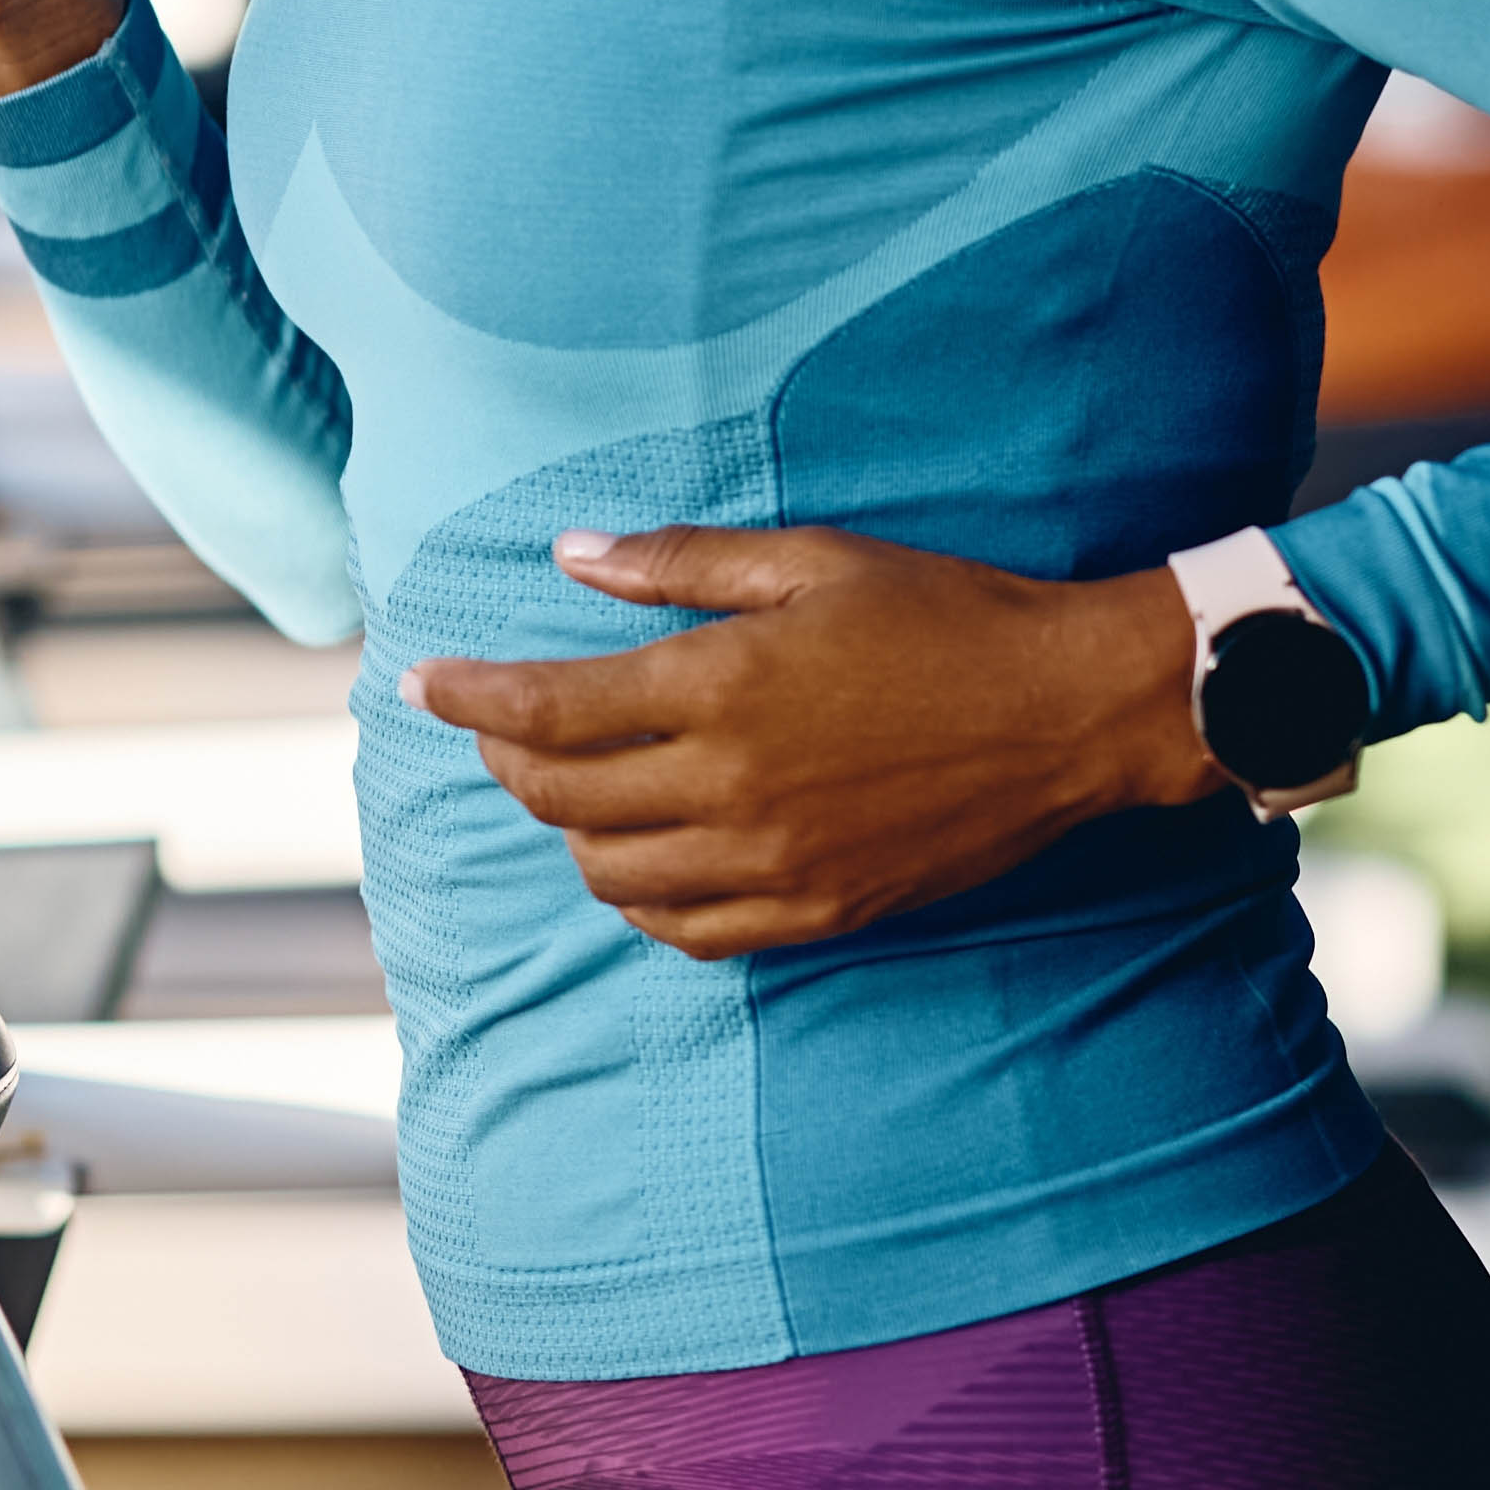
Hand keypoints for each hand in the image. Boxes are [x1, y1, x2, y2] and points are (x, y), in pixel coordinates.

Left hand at [404, 528, 1225, 956]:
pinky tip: (642, 856)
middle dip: (506, 759)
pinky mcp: (817, 912)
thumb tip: (570, 558)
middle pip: (561, 797)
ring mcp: (774, 862)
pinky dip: (640, 900)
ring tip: (573, 784)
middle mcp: (731, 786)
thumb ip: (679, 565)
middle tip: (497, 724)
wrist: (1069, 711)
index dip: (466, 699)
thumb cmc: (943, 615)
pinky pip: (688, 931)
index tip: (420, 683)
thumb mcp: (810, 561)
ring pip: (612, 874)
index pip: (544, 711)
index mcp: (720, 686)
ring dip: (569, 829)